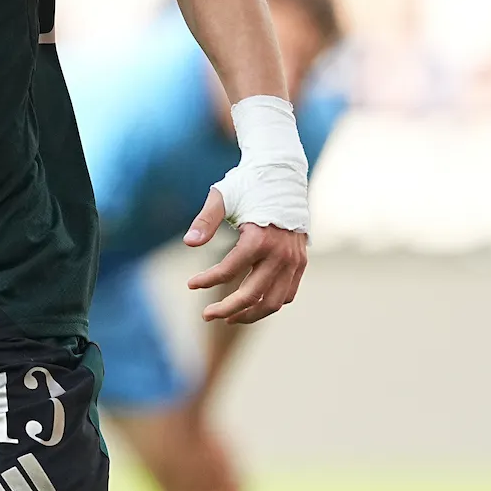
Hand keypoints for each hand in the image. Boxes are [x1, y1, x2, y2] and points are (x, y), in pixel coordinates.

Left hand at [182, 188, 307, 324]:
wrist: (283, 174)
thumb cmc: (249, 184)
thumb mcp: (223, 196)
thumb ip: (205, 221)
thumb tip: (188, 243)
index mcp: (259, 238)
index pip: (228, 271)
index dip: (206, 280)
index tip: (190, 284)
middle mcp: (280, 254)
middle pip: (252, 296)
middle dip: (226, 309)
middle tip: (206, 314)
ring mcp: (294, 260)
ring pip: (274, 302)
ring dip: (251, 314)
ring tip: (230, 317)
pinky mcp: (301, 262)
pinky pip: (288, 293)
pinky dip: (271, 303)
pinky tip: (252, 304)